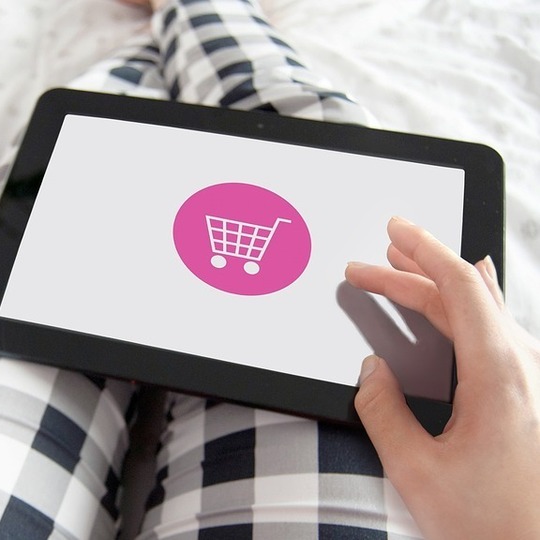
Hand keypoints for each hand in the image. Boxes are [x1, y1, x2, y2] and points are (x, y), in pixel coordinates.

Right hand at [346, 217, 539, 538]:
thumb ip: (383, 410)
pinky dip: (467, 309)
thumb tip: (370, 372)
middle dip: (415, 270)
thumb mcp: (416, 470)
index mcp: (499, 375)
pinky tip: (464, 306)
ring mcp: (535, 382)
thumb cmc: (496, 524)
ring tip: (403, 272)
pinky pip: (500, 333)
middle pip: (468, 296)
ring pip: (485, 313)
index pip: (460, 287)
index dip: (423, 249)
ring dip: (438, 289)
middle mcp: (526, 369)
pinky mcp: (534, 397)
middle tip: (373, 258)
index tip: (395, 229)